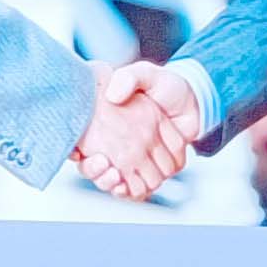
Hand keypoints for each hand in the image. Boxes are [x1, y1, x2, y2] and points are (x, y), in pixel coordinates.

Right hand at [72, 60, 208, 199]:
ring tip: (115, 175)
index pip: (80, 142)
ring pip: (109, 182)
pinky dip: (129, 192)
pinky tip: (127, 186)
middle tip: (103, 162)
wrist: (192, 101)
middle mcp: (114, 144)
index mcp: (105, 122)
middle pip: (92, 168)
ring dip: (109, 183)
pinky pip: (134, 190)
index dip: (74, 151)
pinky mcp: (149, 170)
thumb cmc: (165, 86)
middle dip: (93, 171)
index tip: (78, 151)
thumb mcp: (145, 74)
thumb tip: (113, 96)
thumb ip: (129, 78)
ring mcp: (131, 159)